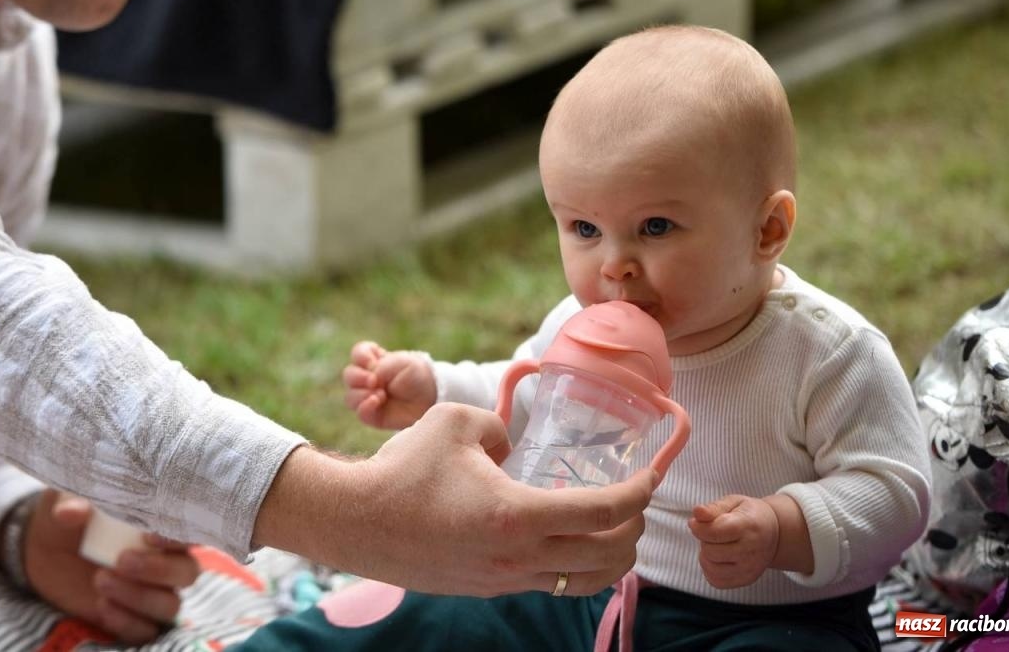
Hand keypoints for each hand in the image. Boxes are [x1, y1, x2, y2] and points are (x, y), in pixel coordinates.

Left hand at [24, 491, 199, 643]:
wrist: (46, 548)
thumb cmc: (71, 513)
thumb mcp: (66, 499)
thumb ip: (72, 502)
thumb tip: (71, 513)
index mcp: (160, 525)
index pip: (187, 532)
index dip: (177, 537)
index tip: (149, 535)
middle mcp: (165, 560)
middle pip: (187, 572)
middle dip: (158, 570)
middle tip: (121, 560)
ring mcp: (151, 592)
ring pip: (170, 605)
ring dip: (139, 597)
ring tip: (100, 580)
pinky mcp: (133, 618)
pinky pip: (145, 630)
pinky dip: (126, 621)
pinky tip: (101, 606)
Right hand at [254, 403, 652, 597]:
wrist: (356, 521)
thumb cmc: (403, 468)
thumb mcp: (455, 421)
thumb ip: (499, 428)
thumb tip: (512, 446)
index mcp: (518, 514)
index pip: (605, 511)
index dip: (639, 492)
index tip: (652, 473)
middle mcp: (519, 557)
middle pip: (608, 555)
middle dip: (634, 526)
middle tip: (635, 498)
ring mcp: (504, 578)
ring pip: (584, 581)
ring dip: (610, 555)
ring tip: (613, 527)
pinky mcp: (487, 588)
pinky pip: (550, 584)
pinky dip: (574, 566)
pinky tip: (566, 541)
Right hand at [342, 341, 436, 429]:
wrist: (430, 397)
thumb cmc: (415, 375)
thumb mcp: (404, 363)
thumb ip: (383, 367)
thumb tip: (370, 381)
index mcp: (373, 360)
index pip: (357, 353)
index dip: (361, 356)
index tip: (374, 361)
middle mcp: (366, 378)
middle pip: (348, 375)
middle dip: (358, 377)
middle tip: (374, 380)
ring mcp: (367, 397)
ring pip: (350, 396)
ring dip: (361, 394)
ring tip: (381, 394)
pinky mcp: (373, 415)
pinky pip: (360, 413)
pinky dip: (365, 407)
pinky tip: (376, 402)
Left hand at [688, 494, 779, 588]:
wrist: (775, 534)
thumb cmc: (750, 515)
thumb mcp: (734, 502)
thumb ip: (714, 508)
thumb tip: (697, 512)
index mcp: (749, 526)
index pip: (715, 532)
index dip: (698, 527)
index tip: (695, 521)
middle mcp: (752, 550)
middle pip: (710, 551)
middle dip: (703, 540)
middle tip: (713, 532)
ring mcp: (750, 568)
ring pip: (711, 567)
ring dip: (706, 555)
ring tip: (716, 544)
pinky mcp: (746, 580)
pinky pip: (716, 581)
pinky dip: (710, 569)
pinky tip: (717, 558)